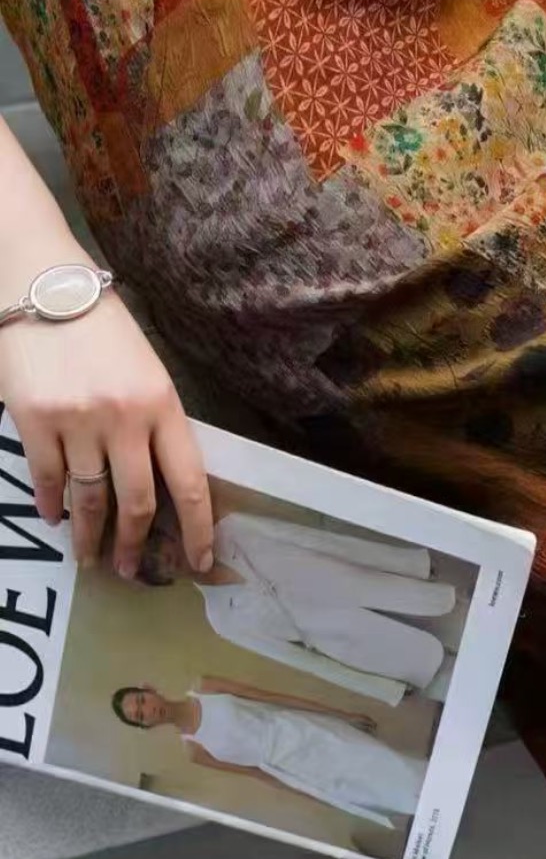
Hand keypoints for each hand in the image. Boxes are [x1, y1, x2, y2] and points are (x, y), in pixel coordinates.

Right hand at [0, 286, 212, 578]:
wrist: (45, 286)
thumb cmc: (102, 328)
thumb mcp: (147, 372)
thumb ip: (154, 424)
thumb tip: (156, 484)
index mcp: (163, 405)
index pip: (189, 482)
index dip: (196, 530)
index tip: (198, 562)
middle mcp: (124, 418)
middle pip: (136, 501)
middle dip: (135, 545)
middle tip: (131, 572)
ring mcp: (77, 421)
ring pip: (89, 499)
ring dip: (90, 537)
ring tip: (90, 559)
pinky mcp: (34, 420)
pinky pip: (48, 478)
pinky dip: (51, 504)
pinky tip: (54, 518)